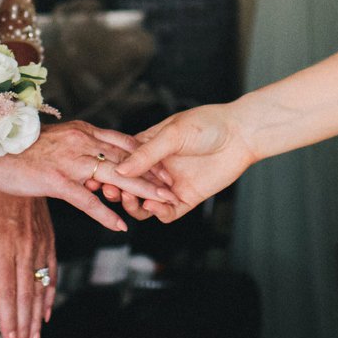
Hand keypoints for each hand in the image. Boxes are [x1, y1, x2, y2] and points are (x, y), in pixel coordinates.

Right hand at [0, 120, 173, 231]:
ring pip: (115, 177)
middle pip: (128, 158)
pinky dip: (105, 213)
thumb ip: (80, 148)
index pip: (125, 142)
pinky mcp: (55, 179)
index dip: (149, 156)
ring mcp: (69, 160)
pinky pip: (86, 199)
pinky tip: (121, 225)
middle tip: (174, 188)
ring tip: (161, 204)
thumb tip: (98, 165)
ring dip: (141, 192)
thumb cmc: (21, 148)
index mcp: (84, 130)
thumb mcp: (59, 141)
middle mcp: (81, 141)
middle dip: (154, 174)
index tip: (167, 168)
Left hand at [0, 187, 54, 337]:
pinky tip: (46, 313)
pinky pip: (52, 273)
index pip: (6, 291)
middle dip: (25, 326)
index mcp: (4, 248)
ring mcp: (40, 247)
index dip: (8, 317)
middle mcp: (25, 251)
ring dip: (37, 317)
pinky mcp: (49, 242)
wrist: (18, 172)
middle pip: (25, 296)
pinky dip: (50, 295)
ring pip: (40, 289)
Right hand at [115, 104, 260, 220]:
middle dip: (117, 190)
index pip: (121, 163)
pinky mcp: (185, 199)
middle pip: (129, 186)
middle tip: (110, 190)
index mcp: (147, 148)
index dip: (108, 171)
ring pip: (143, 203)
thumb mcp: (173, 133)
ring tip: (131, 199)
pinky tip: (154, 206)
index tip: (97, 176)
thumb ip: (147, 153)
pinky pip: (165, 213)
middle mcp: (156, 168)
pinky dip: (157, 213)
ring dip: (134, 204)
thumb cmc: (207, 125)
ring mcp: (169, 185)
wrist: (240, 135)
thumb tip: (120, 169)